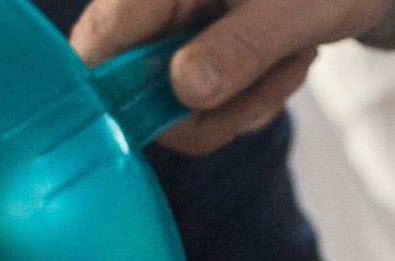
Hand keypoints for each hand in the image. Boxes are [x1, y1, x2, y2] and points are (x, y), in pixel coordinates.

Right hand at [68, 0, 393, 154]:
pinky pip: (206, 105)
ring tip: (288, 59)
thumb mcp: (293, 11)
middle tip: (270, 80)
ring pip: (178, 106)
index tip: (176, 116)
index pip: (101, 40)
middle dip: (207, 109)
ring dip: (242, 104)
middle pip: (135, 89)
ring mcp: (175, 30)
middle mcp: (157, 6)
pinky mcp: (197, 52)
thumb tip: (186, 89)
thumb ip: (241, 47)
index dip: (119, 93)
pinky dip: (250, 99)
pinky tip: (283, 62)